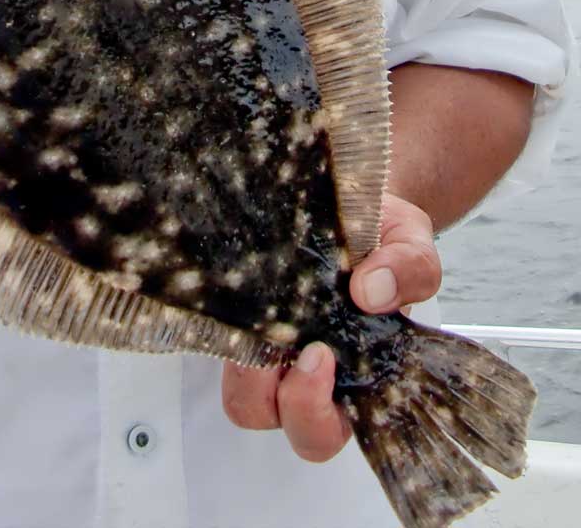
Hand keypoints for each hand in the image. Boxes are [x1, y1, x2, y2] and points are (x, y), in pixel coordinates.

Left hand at [221, 191, 441, 460]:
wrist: (346, 196)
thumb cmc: (379, 232)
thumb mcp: (409, 240)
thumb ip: (409, 268)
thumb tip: (372, 293)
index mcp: (355, 373)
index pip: (326, 431)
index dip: (315, 414)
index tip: (323, 356)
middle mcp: (306, 370)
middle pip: (276, 421)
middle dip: (287, 399)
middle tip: (304, 348)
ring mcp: (266, 344)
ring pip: (241, 394)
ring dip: (247, 366)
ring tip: (267, 316)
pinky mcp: (235, 313)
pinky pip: (217, 337)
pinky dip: (222, 319)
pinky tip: (243, 277)